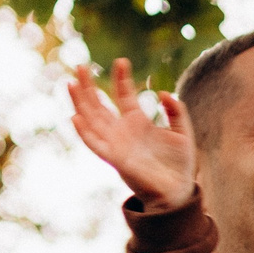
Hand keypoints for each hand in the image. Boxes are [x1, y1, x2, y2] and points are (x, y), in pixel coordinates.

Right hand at [68, 59, 197, 211]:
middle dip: (89, 86)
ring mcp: (117, 144)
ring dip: (80, 103)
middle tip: (80, 66)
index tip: (122, 61)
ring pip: (92, 120)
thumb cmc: (179, 164)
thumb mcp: (182, 132)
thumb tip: (164, 93)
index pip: (124, 95)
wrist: (178, 191)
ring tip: (71, 83)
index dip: (122, 78)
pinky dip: (85, 132)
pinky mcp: (116, 159)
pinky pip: (96, 144)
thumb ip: (176, 112)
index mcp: (137, 122)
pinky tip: (76, 117)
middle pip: (99, 104)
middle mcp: (122, 131)